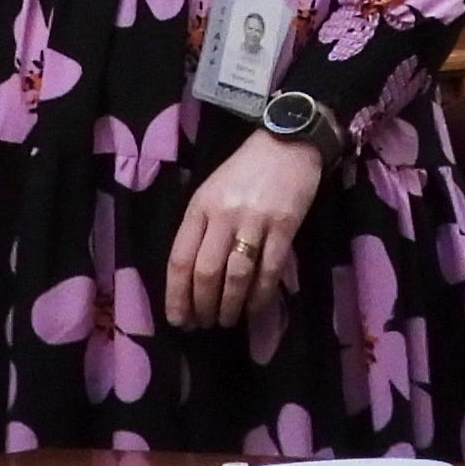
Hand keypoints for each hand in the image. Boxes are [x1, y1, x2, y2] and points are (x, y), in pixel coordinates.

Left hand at [165, 129, 325, 329]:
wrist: (287, 141)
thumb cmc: (244, 170)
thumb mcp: (211, 191)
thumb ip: (200, 228)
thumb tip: (191, 277)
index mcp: (200, 206)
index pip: (180, 259)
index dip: (176, 295)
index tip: (178, 319)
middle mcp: (223, 215)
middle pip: (206, 272)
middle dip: (202, 306)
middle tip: (204, 324)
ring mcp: (255, 220)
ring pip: (237, 275)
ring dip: (230, 306)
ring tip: (227, 320)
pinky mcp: (285, 225)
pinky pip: (270, 269)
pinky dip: (261, 295)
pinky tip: (255, 308)